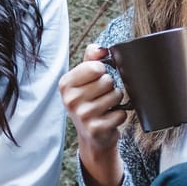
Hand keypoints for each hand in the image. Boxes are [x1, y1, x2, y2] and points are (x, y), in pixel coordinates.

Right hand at [58, 44, 125, 185]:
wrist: (92, 136)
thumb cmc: (90, 102)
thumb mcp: (85, 78)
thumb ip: (91, 57)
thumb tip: (101, 49)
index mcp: (65, 84)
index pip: (96, 66)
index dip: (102, 72)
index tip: (96, 80)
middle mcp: (70, 99)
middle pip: (107, 80)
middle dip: (110, 88)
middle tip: (102, 97)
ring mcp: (82, 115)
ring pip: (116, 95)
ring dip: (116, 101)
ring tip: (106, 107)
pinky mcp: (96, 129)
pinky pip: (121, 113)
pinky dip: (120, 115)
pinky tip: (109, 119)